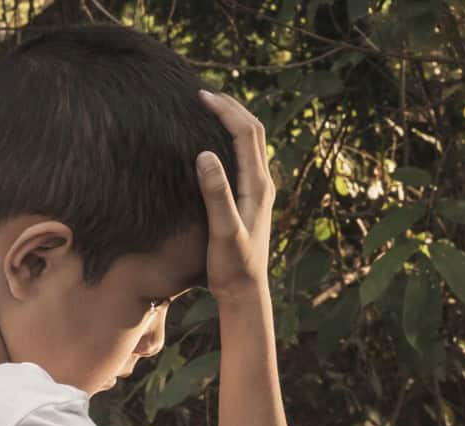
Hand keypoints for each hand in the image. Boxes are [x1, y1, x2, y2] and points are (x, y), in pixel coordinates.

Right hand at [195, 90, 275, 303]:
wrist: (246, 293)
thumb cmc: (232, 266)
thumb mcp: (222, 231)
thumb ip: (215, 193)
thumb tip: (204, 154)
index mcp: (257, 186)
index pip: (246, 134)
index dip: (225, 110)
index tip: (201, 96)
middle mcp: (263, 184)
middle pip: (254, 132)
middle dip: (231, 108)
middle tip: (203, 94)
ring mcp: (259, 192)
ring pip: (252, 144)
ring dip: (233, 122)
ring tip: (209, 109)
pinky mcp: (251, 200)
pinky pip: (245, 159)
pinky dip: (231, 141)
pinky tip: (212, 144)